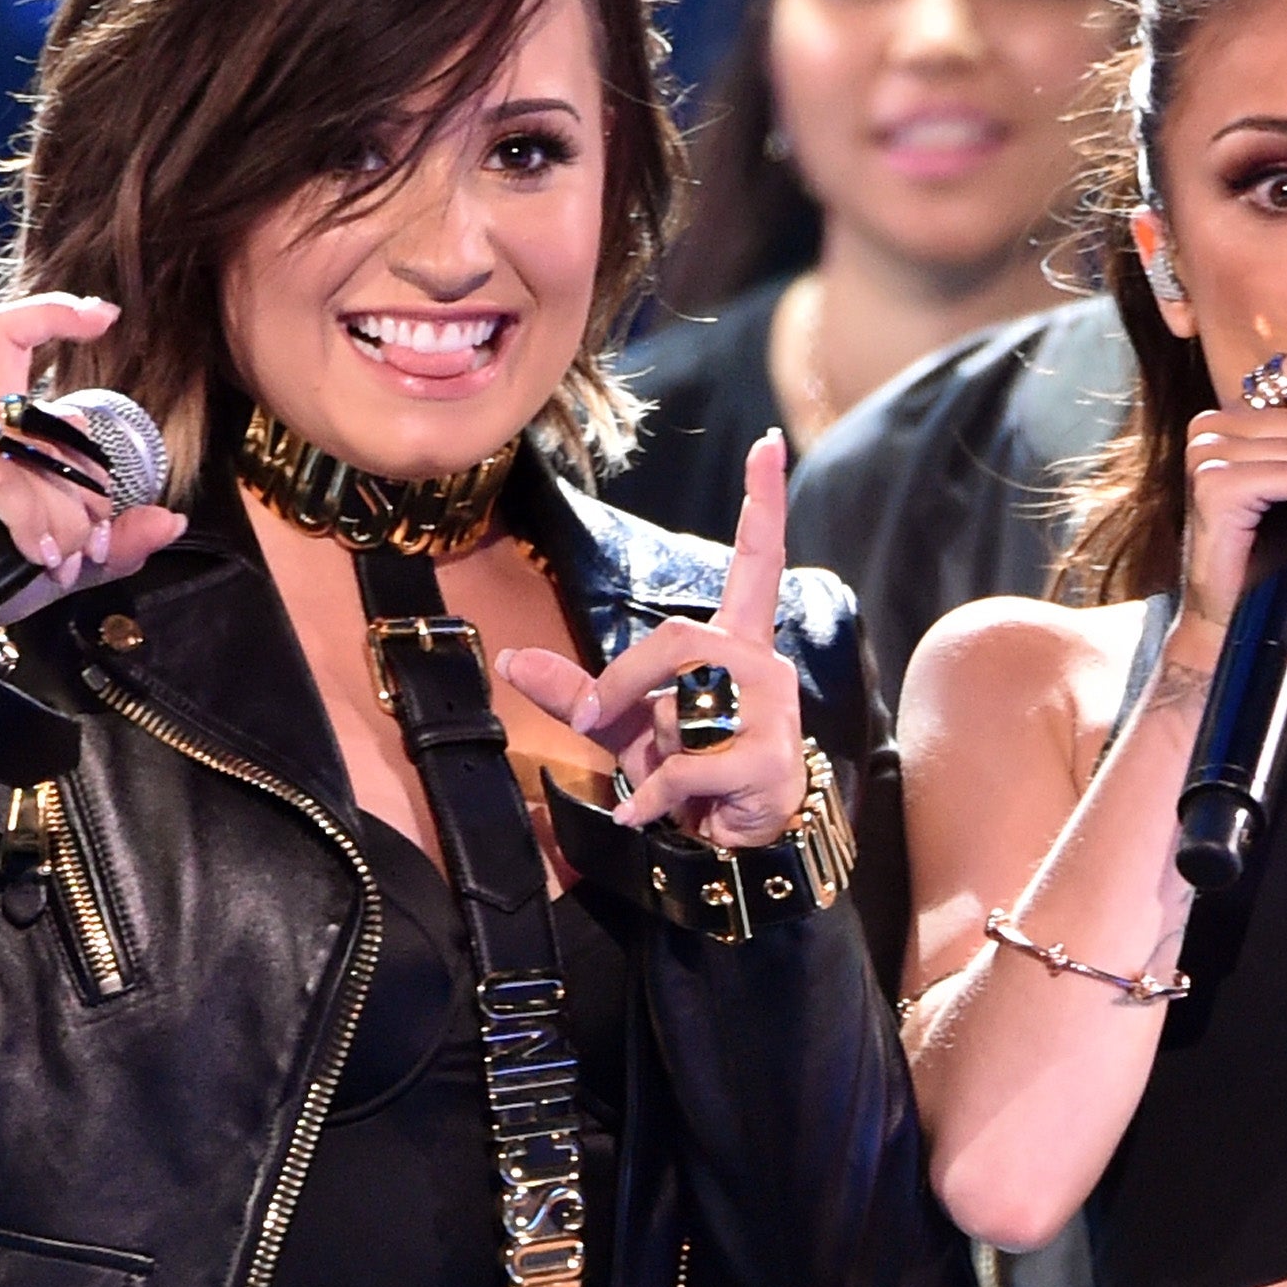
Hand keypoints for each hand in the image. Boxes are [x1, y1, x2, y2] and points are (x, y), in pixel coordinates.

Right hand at [0, 292, 187, 628]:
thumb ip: (119, 540)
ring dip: (64, 519)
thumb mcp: (65, 556)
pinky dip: (32, 520)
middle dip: (92, 495)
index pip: (17, 335)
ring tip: (59, 560)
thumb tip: (170, 519)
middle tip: (92, 546)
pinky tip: (35, 553)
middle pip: (63, 425)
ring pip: (42, 459)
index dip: (57, 315)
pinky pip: (7, 479)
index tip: (106, 316)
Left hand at [500, 432, 810, 846]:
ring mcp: (776, 713)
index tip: (768, 443)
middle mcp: (763, 666)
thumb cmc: (689, 772)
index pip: (758, 560)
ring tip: (665, 780)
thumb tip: (511, 658)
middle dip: (625, 683)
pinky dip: (652, 799)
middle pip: (680, 640)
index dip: (763, 502)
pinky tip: (652, 815)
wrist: (735, 843)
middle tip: (598, 721)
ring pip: (682, 711)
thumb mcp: (625, 726)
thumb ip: (575, 690)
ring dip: (652, 755)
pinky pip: (688, 769)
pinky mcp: (773, 762)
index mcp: (736, 646)